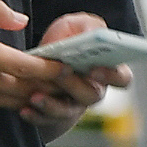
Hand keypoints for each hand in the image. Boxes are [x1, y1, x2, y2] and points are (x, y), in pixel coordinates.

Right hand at [0, 0, 72, 111]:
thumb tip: (21, 19)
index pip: (28, 67)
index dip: (53, 68)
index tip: (69, 63)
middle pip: (30, 88)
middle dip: (55, 85)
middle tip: (76, 80)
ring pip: (19, 100)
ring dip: (42, 96)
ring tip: (63, 89)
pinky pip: (3, 104)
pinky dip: (22, 101)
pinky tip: (32, 94)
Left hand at [21, 12, 132, 138]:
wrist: (41, 57)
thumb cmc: (65, 38)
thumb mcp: (74, 25)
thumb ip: (85, 26)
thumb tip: (90, 34)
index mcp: (106, 69)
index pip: (122, 78)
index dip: (112, 75)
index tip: (95, 68)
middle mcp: (92, 91)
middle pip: (92, 95)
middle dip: (75, 86)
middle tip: (61, 75)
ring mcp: (73, 106)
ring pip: (67, 111)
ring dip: (52, 105)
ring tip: (35, 96)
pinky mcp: (51, 116)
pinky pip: (45, 120)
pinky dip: (35, 115)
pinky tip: (24, 108)